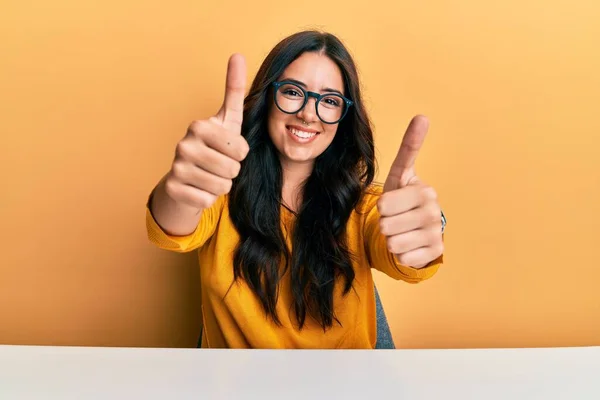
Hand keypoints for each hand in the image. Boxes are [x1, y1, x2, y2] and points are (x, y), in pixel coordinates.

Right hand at [164, 54, 249, 209]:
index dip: (240, 154)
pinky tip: (199, 188)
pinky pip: (208, 200)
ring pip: (222, 187)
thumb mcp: (228, 119)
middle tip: (218, 164)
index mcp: (200, 126)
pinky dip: (208, 198)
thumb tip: (238, 54)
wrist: (186, 177)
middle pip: (233, 170)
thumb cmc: (214, 146)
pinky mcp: (173, 189)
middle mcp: (184, 144)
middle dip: (232, 171)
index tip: (227, 148)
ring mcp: (176, 167)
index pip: (241, 150)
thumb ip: (233, 89)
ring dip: (221, 185)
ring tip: (209, 175)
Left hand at [377, 115, 443, 268]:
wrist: (414, 227)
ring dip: (391, 240)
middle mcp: (434, 212)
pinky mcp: (434, 253)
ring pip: (393, 244)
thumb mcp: (401, 174)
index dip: (382, 207)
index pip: (384, 206)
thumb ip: (410, 147)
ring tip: (401, 231)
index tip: (393, 204)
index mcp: (424, 191)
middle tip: (395, 219)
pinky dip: (400, 255)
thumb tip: (423, 116)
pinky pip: (403, 259)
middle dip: (385, 224)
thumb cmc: (403, 199)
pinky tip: (409, 245)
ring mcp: (436, 234)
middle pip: (386, 226)